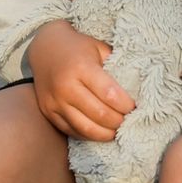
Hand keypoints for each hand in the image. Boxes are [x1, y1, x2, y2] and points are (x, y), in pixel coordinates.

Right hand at [28, 22, 133, 141]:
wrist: (45, 48)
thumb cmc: (78, 48)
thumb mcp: (99, 48)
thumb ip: (116, 66)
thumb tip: (137, 87)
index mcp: (81, 67)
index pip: (109, 94)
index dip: (126, 105)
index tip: (135, 106)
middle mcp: (65, 86)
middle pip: (99, 114)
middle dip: (118, 121)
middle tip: (128, 120)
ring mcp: (55, 102)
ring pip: (85, 128)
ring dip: (105, 133)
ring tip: (117, 129)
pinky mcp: (48, 113)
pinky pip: (72, 131)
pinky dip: (89, 135)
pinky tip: (100, 130)